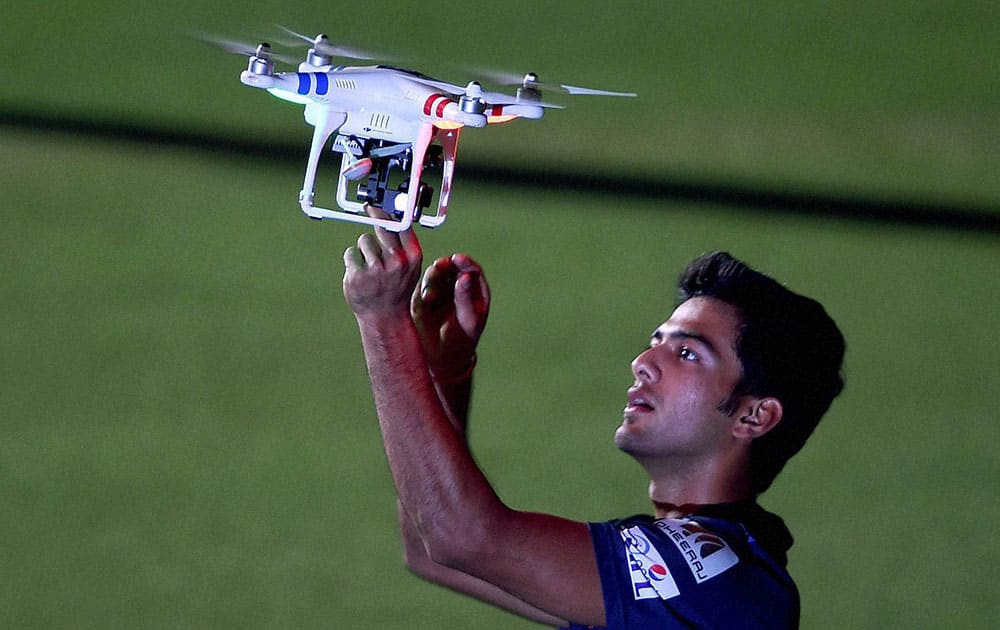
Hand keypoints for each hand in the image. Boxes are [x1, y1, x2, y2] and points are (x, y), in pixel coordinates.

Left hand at [342, 215, 422, 319]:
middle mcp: (396, 262)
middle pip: (382, 227)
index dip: (388, 213)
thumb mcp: (410, 268)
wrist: (384, 317)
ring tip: (369, 267)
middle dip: (375, 215)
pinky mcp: (357, 275)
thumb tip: (392, 216)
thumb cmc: (396, 289)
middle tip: (369, 208)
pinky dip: (351, 261)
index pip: (401, 225)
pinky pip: (350, 254)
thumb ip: (403, 245)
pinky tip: (359, 274)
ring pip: (363, 241)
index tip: (378, 205)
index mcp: (412, 258)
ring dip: (363, 250)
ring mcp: (376, 269)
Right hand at [411, 253, 489, 380]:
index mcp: (474, 290)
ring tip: (432, 295)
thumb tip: (464, 277)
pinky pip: (422, 286)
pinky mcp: (422, 297)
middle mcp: (456, 287)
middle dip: (445, 265)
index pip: (471, 269)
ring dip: (433, 276)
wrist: (440, 358)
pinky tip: (426, 298)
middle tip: (440, 267)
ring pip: (434, 274)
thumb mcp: (468, 321)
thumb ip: (465, 299)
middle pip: (451, 267)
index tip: (457, 259)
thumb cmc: (461, 341)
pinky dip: (423, 288)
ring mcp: (438, 290)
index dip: (465, 262)